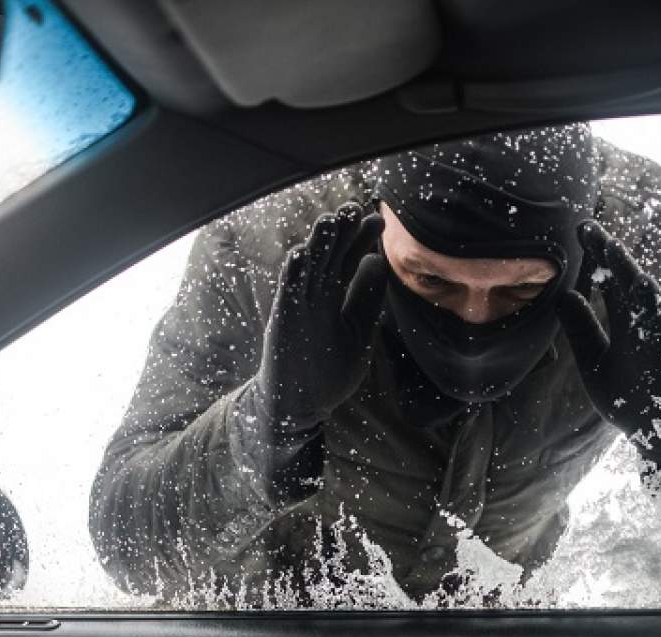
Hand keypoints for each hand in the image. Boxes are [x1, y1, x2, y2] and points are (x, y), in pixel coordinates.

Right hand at [253, 203, 388, 436]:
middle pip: (329, 256)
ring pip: (308, 269)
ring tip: (330, 220)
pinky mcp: (283, 322)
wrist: (300, 403)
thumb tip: (378, 261)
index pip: (348, 259)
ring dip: (317, 245)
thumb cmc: (329, 368)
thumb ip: (367, 298)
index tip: (377, 220)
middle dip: (341, 233)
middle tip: (355, 208)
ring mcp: (298, 307)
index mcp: (334, 297)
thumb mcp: (357, 330)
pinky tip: (301, 253)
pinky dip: (294, 274)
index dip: (360, 239)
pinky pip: (288, 294)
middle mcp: (315, 296)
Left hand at [556, 220, 660, 470]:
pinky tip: (642, 284)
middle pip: (625, 279)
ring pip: (645, 296)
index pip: (610, 280)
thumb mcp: (592, 359)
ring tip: (611, 247)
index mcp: (625, 321)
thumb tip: (564, 295)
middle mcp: (642, 323)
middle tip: (587, 227)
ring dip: (629, 271)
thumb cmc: (628, 395)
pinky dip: (653, 306)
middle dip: (609, 252)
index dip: (597, 255)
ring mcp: (657, 336)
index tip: (579, 230)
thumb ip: (580, 328)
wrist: (657, 431)